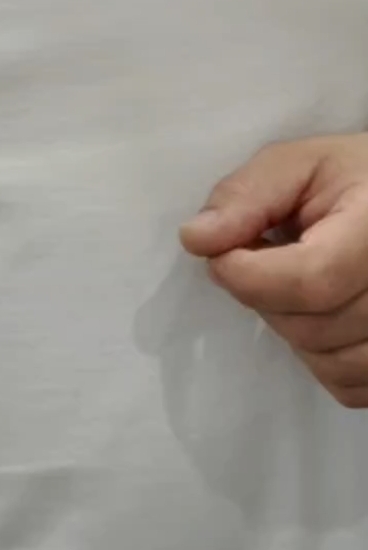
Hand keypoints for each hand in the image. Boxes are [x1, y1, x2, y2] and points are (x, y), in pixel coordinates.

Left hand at [179, 135, 367, 407]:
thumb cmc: (352, 180)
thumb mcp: (301, 164)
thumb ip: (248, 195)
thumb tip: (196, 239)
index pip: (312, 279)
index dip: (250, 275)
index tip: (222, 255)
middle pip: (313, 326)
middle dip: (267, 297)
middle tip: (269, 256)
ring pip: (327, 362)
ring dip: (292, 327)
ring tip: (300, 281)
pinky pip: (346, 385)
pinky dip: (320, 356)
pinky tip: (324, 311)